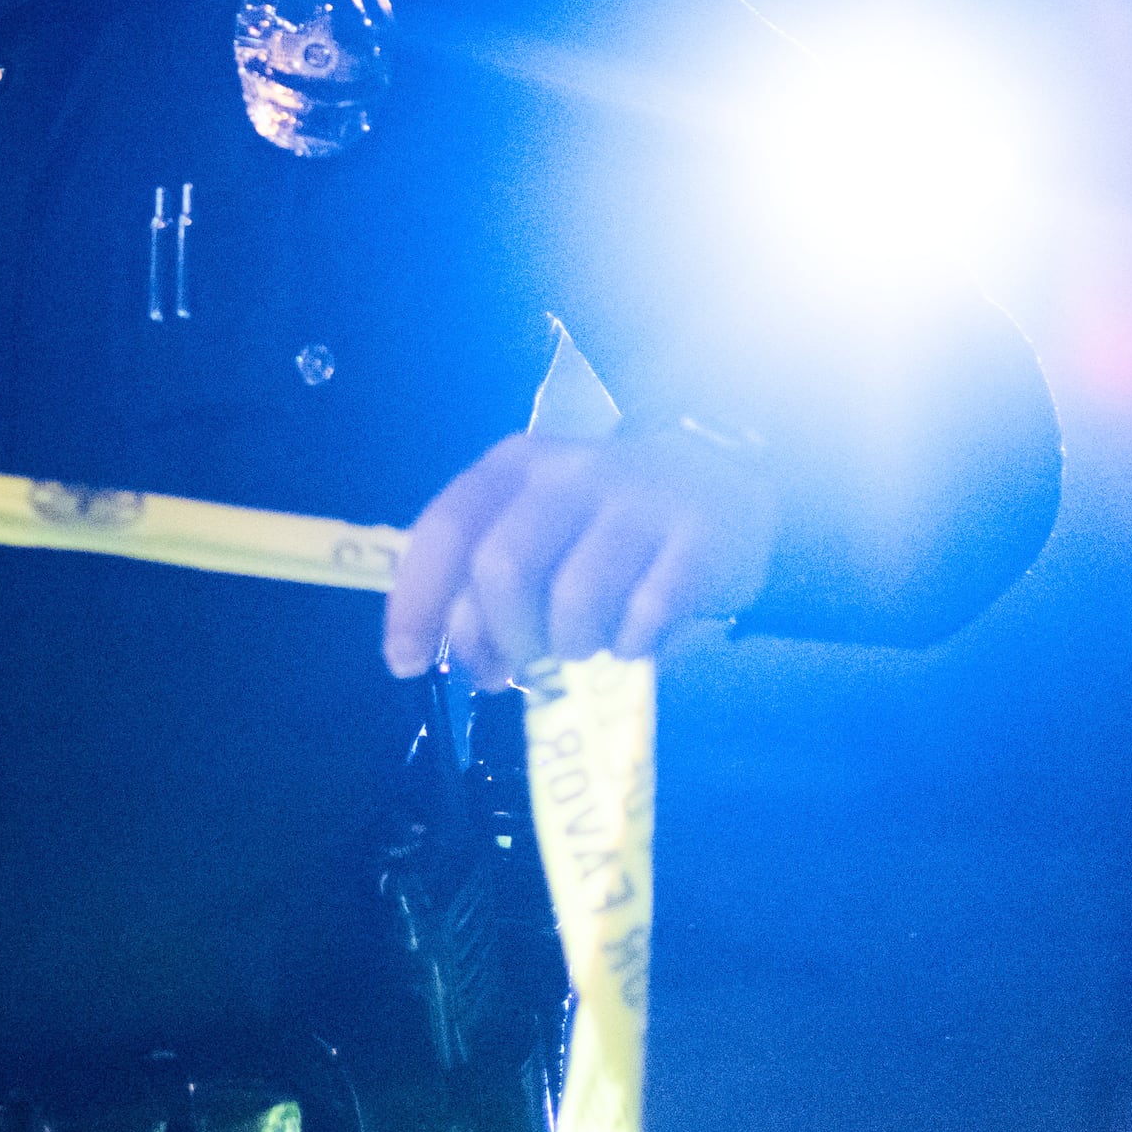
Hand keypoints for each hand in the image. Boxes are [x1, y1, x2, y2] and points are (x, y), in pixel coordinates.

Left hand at [383, 428, 777, 682]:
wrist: (723, 478)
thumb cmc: (605, 522)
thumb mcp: (537, 526)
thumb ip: (488, 580)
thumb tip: (469, 659)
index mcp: (514, 466)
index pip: (445, 529)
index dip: (417, 602)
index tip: (407, 662)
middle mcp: (570, 473)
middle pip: (503, 566)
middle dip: (502, 635)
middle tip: (520, 666)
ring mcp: (638, 500)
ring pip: (574, 596)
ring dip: (570, 646)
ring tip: (583, 648)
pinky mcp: (699, 536)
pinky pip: (647, 613)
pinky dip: (631, 645)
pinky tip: (634, 639)